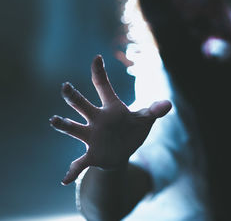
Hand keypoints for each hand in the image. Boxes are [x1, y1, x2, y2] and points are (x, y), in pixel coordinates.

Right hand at [50, 55, 171, 184]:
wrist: (123, 151)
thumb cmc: (131, 130)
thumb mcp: (145, 120)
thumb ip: (154, 111)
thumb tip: (168, 104)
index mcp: (111, 108)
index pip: (103, 86)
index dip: (100, 72)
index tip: (97, 58)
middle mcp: (97, 119)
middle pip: (83, 105)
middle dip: (74, 97)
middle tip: (66, 87)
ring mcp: (91, 136)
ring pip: (74, 129)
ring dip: (64, 125)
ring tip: (54, 121)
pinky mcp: (91, 155)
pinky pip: (79, 163)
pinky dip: (72, 171)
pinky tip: (64, 180)